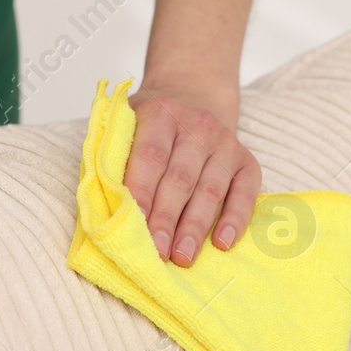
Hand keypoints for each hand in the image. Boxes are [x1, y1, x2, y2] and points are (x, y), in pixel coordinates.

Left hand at [124, 84, 260, 267]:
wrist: (194, 93)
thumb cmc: (151, 123)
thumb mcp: (127, 124)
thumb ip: (115, 157)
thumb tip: (104, 207)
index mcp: (160, 114)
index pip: (149, 158)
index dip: (141, 195)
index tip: (131, 229)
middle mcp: (197, 125)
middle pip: (180, 179)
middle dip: (166, 219)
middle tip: (156, 254)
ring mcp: (225, 142)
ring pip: (210, 190)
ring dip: (195, 227)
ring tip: (183, 258)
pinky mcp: (246, 159)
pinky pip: (246, 191)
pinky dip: (235, 218)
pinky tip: (222, 243)